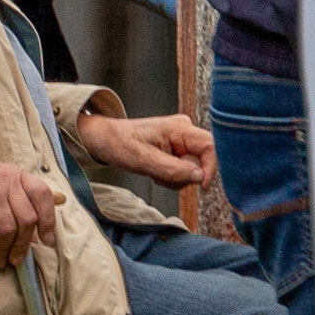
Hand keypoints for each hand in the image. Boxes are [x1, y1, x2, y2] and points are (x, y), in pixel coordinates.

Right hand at [0, 156, 58, 268]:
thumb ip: (15, 202)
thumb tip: (33, 235)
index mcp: (16, 174)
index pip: (43, 195)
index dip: (49, 220)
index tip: (47, 241)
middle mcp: (6, 179)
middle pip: (27, 218)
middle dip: (23, 245)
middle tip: (16, 259)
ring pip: (8, 229)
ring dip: (4, 250)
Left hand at [76, 113, 214, 190]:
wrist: (103, 140)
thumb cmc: (118, 143)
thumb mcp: (143, 160)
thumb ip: (173, 169)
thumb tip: (199, 177)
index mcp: (180, 128)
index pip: (210, 146)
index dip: (210, 168)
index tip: (201, 186)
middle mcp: (184, 131)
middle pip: (202, 160)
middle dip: (184, 175)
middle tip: (161, 175)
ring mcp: (181, 141)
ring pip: (193, 168)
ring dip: (175, 177)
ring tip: (154, 171)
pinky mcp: (176, 149)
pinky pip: (184, 169)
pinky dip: (171, 176)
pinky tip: (156, 170)